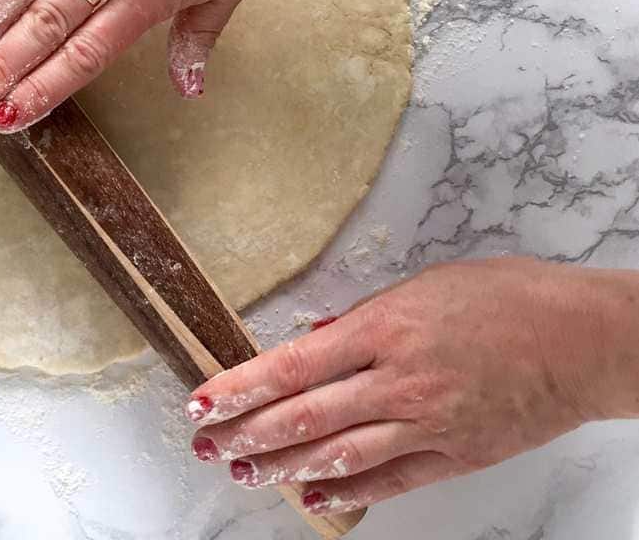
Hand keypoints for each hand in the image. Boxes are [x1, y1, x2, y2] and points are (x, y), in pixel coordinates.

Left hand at [184, 257, 638, 514]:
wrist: (581, 339)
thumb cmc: (506, 298)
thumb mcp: (421, 286)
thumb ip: (362, 318)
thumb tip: (315, 338)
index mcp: (383, 330)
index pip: (292, 366)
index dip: (240, 387)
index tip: (202, 400)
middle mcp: (398, 382)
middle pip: (303, 416)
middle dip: (247, 433)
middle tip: (207, 445)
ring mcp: (427, 424)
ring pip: (338, 455)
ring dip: (284, 466)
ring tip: (245, 472)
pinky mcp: (455, 455)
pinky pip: (390, 480)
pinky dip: (347, 492)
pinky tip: (313, 498)